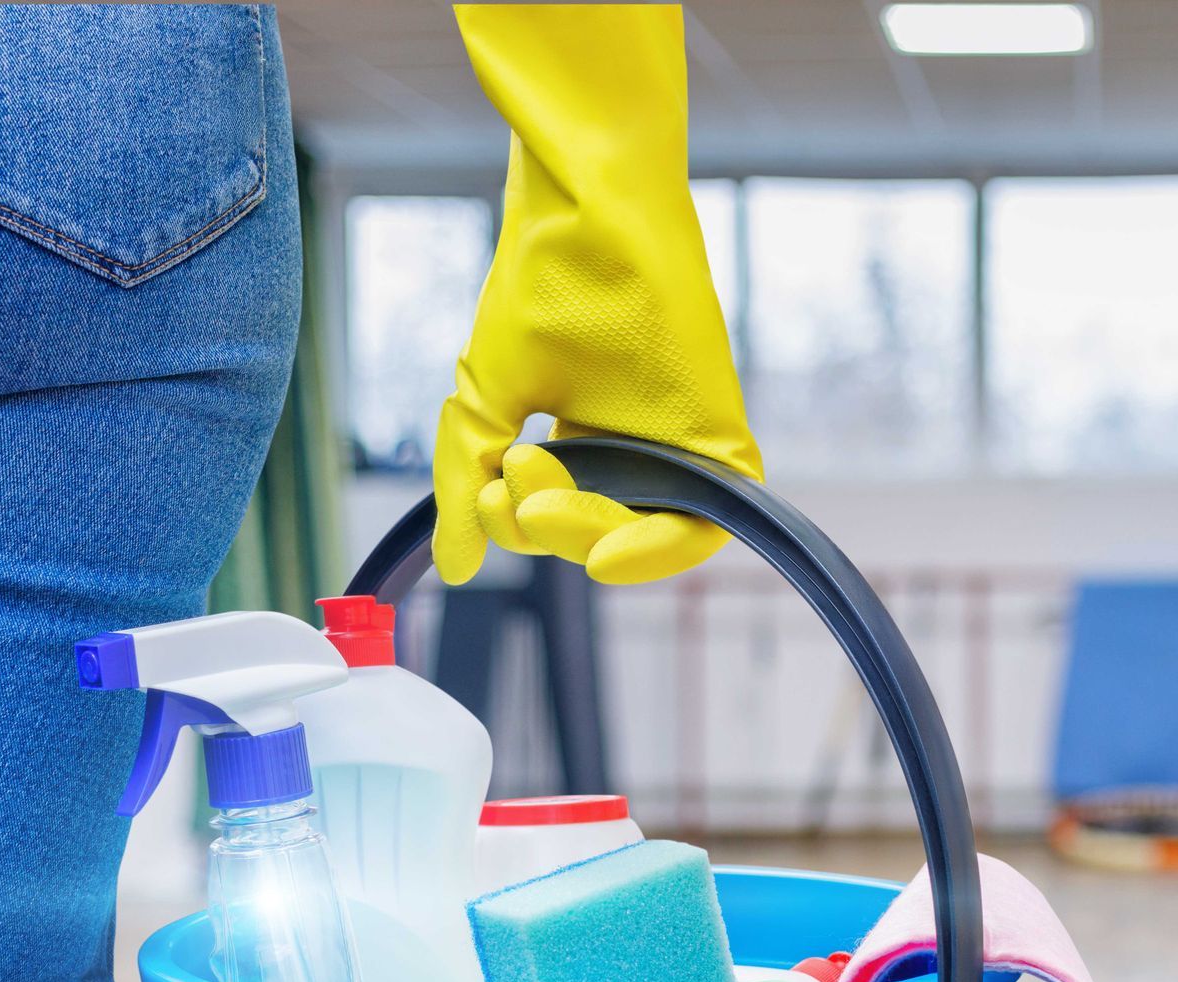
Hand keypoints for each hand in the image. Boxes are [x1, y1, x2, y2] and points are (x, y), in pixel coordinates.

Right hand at [432, 5, 760, 586]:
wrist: (586, 217)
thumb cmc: (540, 287)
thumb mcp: (485, 399)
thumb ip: (467, 480)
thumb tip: (457, 567)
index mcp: (587, 439)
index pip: (558, 519)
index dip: (523, 523)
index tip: (495, 484)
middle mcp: (639, 448)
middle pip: (597, 533)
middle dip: (549, 527)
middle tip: (518, 479)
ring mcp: (681, 445)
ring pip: (644, 539)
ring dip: (588, 538)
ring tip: (548, 503)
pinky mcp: (720, 441)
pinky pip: (703, 529)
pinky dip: (659, 554)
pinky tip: (608, 553)